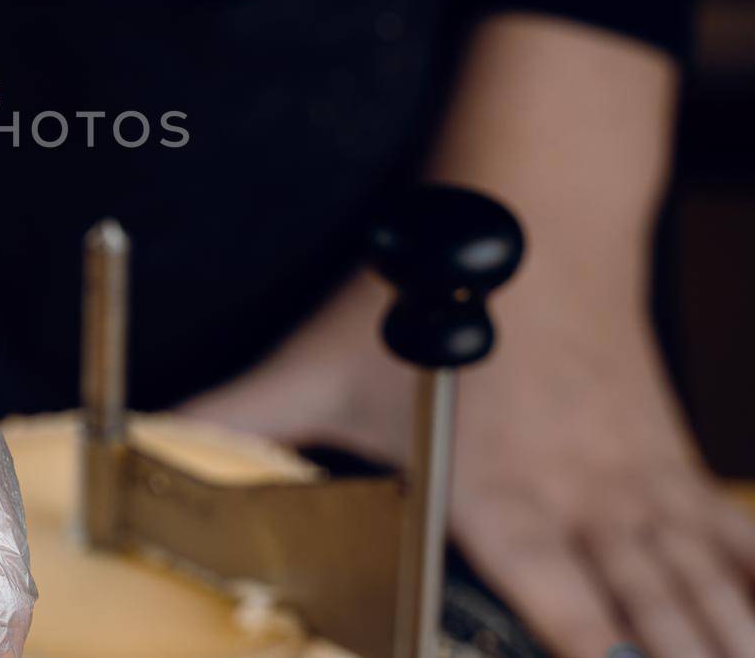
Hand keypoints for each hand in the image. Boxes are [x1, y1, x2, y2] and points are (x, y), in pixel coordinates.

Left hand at [180, 268, 754, 657]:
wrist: (533, 223)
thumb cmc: (416, 303)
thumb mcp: (317, 366)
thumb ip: (237, 416)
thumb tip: (144, 436)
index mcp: (497, 491)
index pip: (550, 597)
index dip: (582, 649)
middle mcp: (577, 496)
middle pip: (646, 609)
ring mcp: (632, 481)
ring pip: (696, 582)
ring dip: (722, 635)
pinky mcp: (665, 463)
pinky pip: (723, 536)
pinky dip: (747, 583)